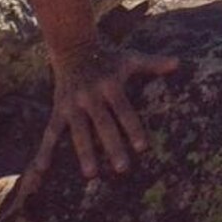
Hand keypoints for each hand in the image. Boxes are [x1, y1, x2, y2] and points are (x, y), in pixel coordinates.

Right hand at [6, 37, 179, 217]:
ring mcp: (73, 105)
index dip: (133, 128)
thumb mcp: (130, 59)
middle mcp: (91, 96)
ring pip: (79, 132)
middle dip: (112, 146)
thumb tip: (179, 63)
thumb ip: (153, 64)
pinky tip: (42, 168)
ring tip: (91, 174)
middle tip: (122, 169)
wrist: (73, 47)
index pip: (124, 110)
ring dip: (84, 153)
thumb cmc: (108, 58)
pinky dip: (45, 150)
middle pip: (103, 125)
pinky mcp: (58, 110)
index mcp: (111, 85)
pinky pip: (51, 132)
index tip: (142, 148)